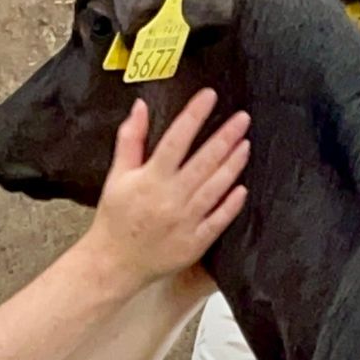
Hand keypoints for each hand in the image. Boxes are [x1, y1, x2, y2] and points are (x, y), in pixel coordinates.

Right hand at [85, 90, 249, 286]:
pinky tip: (242, 189)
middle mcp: (169, 198)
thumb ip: (130, 140)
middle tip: (242, 118)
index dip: (194, 115)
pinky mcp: (193, 243)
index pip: (176, 139)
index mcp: (150, 179)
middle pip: (203, 161)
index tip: (209, 96)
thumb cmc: (115, 218)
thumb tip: (140, 106)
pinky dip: (230, 205)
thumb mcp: (117, 176)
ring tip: (245, 144)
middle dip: (225, 137)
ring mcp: (184, 222)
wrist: (114, 263)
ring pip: (214, 188)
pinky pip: (217, 221)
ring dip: (232, 165)